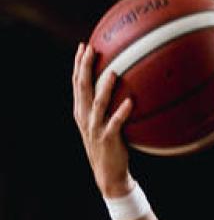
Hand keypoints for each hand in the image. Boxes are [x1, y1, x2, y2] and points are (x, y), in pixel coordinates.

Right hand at [71, 43, 133, 196]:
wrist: (108, 173)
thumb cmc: (110, 145)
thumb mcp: (104, 123)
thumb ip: (108, 106)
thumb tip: (124, 86)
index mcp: (81, 111)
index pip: (77, 83)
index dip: (78, 64)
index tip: (83, 46)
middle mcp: (85, 117)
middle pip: (82, 87)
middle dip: (85, 67)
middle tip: (91, 49)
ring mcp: (94, 128)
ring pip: (97, 103)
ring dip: (104, 87)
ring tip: (113, 72)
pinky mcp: (107, 139)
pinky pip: (115, 123)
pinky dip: (121, 112)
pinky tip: (130, 101)